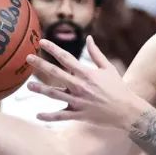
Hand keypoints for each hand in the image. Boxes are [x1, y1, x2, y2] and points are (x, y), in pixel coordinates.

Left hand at [26, 37, 146, 127]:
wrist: (127, 111)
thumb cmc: (118, 88)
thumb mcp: (109, 68)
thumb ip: (96, 53)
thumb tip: (89, 38)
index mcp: (87, 74)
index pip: (66, 58)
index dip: (53, 49)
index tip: (41, 42)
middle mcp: (81, 86)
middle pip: (56, 74)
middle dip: (41, 65)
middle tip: (27, 58)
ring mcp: (79, 101)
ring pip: (55, 95)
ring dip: (40, 90)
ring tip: (28, 86)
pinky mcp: (79, 115)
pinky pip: (61, 116)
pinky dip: (49, 116)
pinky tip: (38, 115)